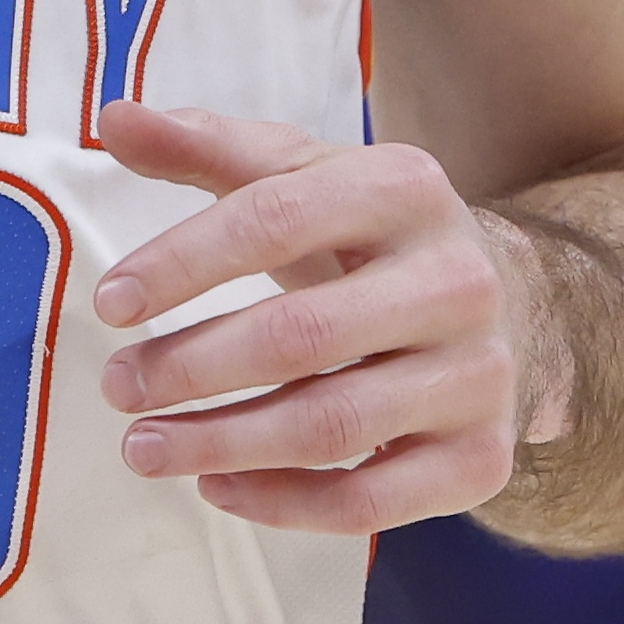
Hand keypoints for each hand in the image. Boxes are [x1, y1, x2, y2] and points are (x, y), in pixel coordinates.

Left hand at [90, 100, 555, 533]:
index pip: (275, 219)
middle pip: (302, 335)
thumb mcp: (305, 177)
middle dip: (192, 367)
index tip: (109, 305)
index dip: (183, 264)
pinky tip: (217, 486)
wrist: (514, 308)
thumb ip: (209, 148)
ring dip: (221, 444)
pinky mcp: (481, 459)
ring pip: (332, 426)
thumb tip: (115, 118)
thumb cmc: (371, 240)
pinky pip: (370, 504)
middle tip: (118, 388)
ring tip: (143, 447)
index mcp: (405, 188)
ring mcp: (478, 375)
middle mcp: (457, 279)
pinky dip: (282, 503)